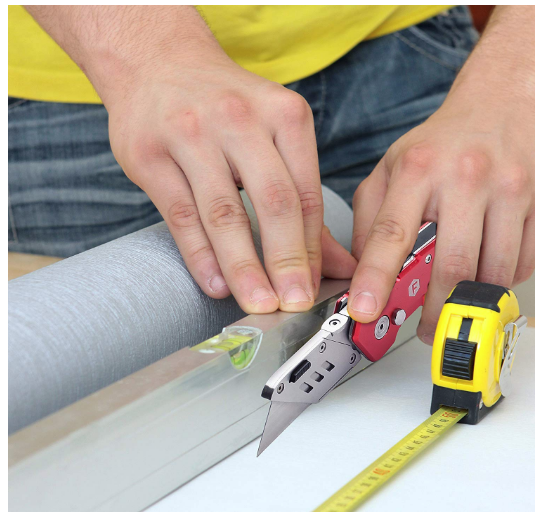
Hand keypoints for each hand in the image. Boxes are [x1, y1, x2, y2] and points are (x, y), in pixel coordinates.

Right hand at [26, 6, 356, 313]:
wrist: (157, 62)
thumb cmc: (225, 107)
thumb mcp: (274, 135)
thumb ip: (303, 200)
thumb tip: (336, 263)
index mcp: (283, 115)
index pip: (305, 193)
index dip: (313, 246)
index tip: (315, 286)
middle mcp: (240, 120)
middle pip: (273, 202)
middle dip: (287, 260)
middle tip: (294, 302)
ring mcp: (191, 135)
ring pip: (224, 214)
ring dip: (244, 266)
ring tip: (258, 303)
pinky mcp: (150, 155)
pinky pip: (180, 215)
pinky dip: (200, 255)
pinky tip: (215, 284)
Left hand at [348, 85, 533, 342]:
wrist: (501, 104)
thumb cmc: (440, 144)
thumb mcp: (391, 169)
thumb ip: (370, 218)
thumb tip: (359, 271)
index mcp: (417, 169)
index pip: (390, 233)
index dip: (375, 278)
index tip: (363, 310)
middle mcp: (465, 178)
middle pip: (450, 266)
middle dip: (434, 311)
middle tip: (424, 330)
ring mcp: (508, 190)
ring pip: (493, 272)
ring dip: (471, 301)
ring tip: (454, 304)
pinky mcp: (539, 203)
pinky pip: (523, 263)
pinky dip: (501, 280)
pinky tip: (484, 272)